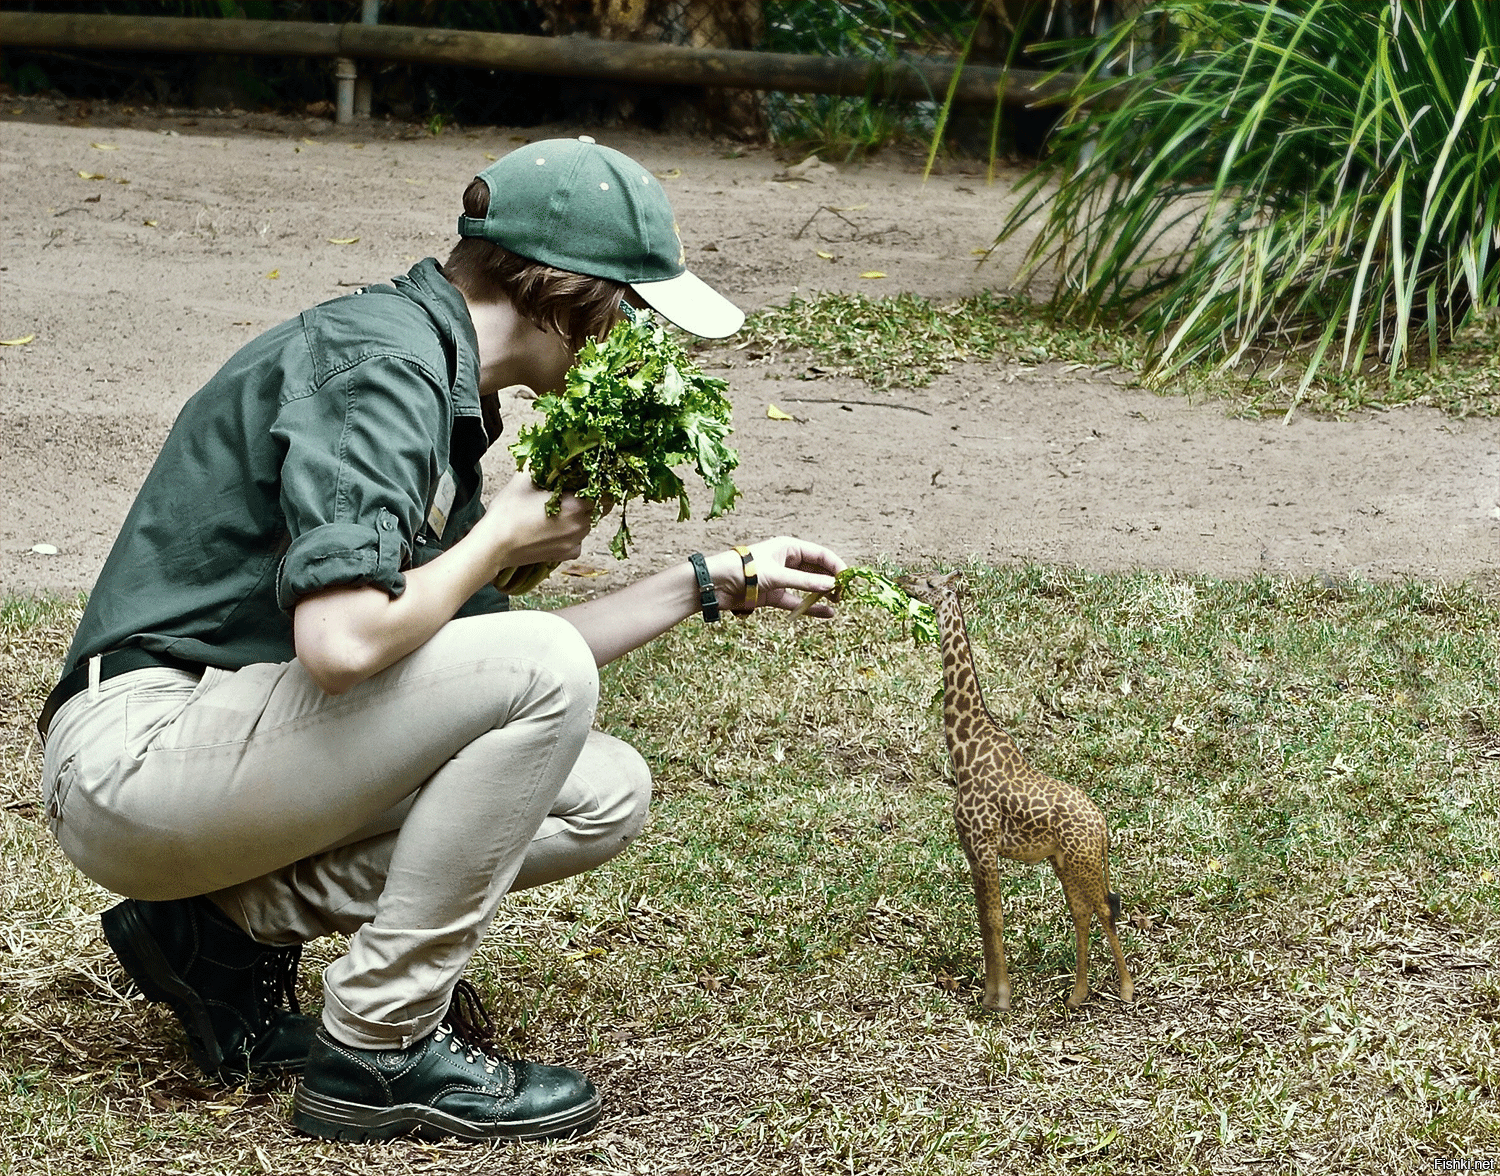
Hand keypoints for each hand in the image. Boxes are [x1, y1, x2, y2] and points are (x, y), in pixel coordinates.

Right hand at [483, 470, 597, 572]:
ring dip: (580, 516)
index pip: (604, 494)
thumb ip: (540, 461)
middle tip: (571, 492)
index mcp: (575, 505)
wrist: (494, 545)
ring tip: (560, 509)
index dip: (599, 485)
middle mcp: (580, 526)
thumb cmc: (508, 512)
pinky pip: (577, 542)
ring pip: (587, 525)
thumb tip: (547, 447)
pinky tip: (555, 528)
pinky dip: (571, 535)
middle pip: (597, 509)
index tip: (586, 480)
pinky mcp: (565, 555)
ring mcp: (574, 543)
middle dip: (588, 499)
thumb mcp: (523, 479)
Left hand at [715, 536, 844, 616]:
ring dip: (823, 594)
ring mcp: (781, 579)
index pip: (820, 554)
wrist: (716, 585)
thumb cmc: (744, 571)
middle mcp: (787, 561)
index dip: (836, 565)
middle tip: (844, 594)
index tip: (848, 579)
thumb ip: (804, 582)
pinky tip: (827, 613)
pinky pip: (797, 601)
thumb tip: (831, 585)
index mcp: (788, 547)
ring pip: (808, 586)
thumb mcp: (777, 576)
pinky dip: (810, 607)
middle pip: (816, 570)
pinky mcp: (773, 595)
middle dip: (831, 580)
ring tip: (838, 603)